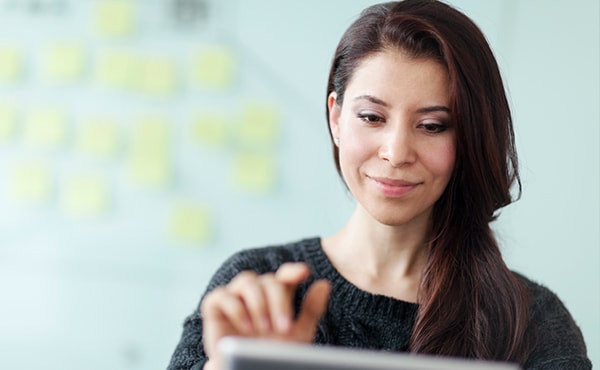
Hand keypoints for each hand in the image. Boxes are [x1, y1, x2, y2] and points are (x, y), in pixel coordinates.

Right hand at [200, 263, 330, 368]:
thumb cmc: (273, 353)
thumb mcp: (299, 334)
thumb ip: (311, 310)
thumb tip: (325, 283)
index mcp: (276, 295)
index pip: (285, 275)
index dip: (293, 271)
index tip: (304, 272)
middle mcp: (256, 292)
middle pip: (268, 280)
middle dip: (278, 302)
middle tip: (284, 328)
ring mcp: (235, 297)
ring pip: (246, 281)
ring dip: (258, 303)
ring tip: (265, 328)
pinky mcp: (214, 307)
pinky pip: (221, 295)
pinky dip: (235, 308)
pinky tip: (246, 327)